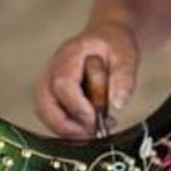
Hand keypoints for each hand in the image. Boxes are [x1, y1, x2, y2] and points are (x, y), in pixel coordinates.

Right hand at [34, 22, 138, 137]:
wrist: (106, 38)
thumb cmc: (114, 46)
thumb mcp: (126, 55)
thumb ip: (124, 78)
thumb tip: (118, 104)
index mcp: (70, 55)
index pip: (63, 85)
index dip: (77, 107)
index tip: (96, 120)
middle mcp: (52, 68)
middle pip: (44, 104)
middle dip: (66, 126)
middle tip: (93, 133)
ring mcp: (48, 81)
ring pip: (45, 113)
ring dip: (68, 129)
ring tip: (97, 129)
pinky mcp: (51, 93)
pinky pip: (52, 115)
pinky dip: (70, 126)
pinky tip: (93, 125)